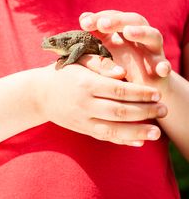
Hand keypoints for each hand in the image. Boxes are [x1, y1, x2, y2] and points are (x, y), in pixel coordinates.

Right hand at [35, 63, 166, 146]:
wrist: (38, 93)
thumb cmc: (63, 72)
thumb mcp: (79, 61)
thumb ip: (101, 65)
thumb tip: (123, 73)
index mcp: (86, 83)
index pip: (118, 90)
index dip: (139, 93)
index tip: (156, 93)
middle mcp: (84, 104)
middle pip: (120, 111)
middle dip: (144, 112)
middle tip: (163, 110)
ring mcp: (82, 119)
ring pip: (114, 129)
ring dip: (137, 131)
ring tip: (157, 132)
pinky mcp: (82, 129)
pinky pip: (104, 137)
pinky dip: (122, 141)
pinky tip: (139, 141)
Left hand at [79, 10, 170, 88]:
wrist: (142, 89)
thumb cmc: (120, 65)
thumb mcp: (106, 49)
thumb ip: (97, 35)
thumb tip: (83, 18)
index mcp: (125, 29)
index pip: (113, 16)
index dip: (99, 17)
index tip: (84, 23)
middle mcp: (141, 35)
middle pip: (133, 20)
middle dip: (117, 20)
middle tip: (102, 24)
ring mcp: (153, 50)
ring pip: (152, 36)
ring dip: (141, 32)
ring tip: (128, 32)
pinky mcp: (161, 68)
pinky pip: (164, 65)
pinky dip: (164, 66)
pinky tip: (161, 69)